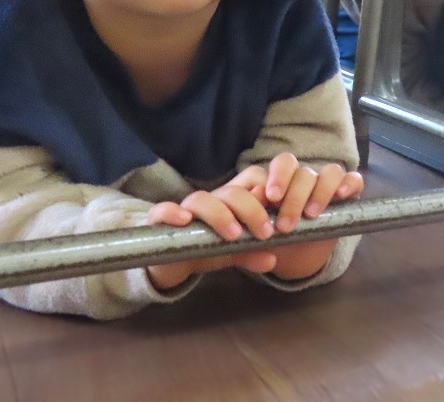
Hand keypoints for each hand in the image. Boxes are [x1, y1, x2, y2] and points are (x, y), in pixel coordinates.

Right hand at [145, 182, 280, 290]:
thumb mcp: (234, 253)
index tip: (284, 210)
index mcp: (232, 202)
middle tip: (265, 232)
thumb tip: (272, 259)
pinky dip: (172, 212)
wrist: (170, 263)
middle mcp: (210, 201)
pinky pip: (162, 210)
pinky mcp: (160, 221)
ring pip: (202, 199)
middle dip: (252, 209)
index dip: (269, 189)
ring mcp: (184, 209)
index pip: (253, 180)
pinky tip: (184, 220)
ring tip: (235, 235)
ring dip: (220, 214)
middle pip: (232, 192)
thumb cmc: (207, 250)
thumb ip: (251, 252)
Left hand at [229, 154, 364, 280]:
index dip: (279, 176)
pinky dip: (348, 183)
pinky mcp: (348, 195)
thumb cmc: (271, 240)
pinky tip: (341, 195)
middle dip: (295, 197)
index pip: (284, 163)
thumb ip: (251, 215)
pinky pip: (354, 180)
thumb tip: (255, 194)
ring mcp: (327, 186)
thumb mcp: (256, 232)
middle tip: (286, 225)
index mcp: (282, 181)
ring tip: (311, 215)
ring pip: (330, 172)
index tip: (272, 197)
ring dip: (321, 191)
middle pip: (305, 172)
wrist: (292, 259)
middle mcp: (305, 179)